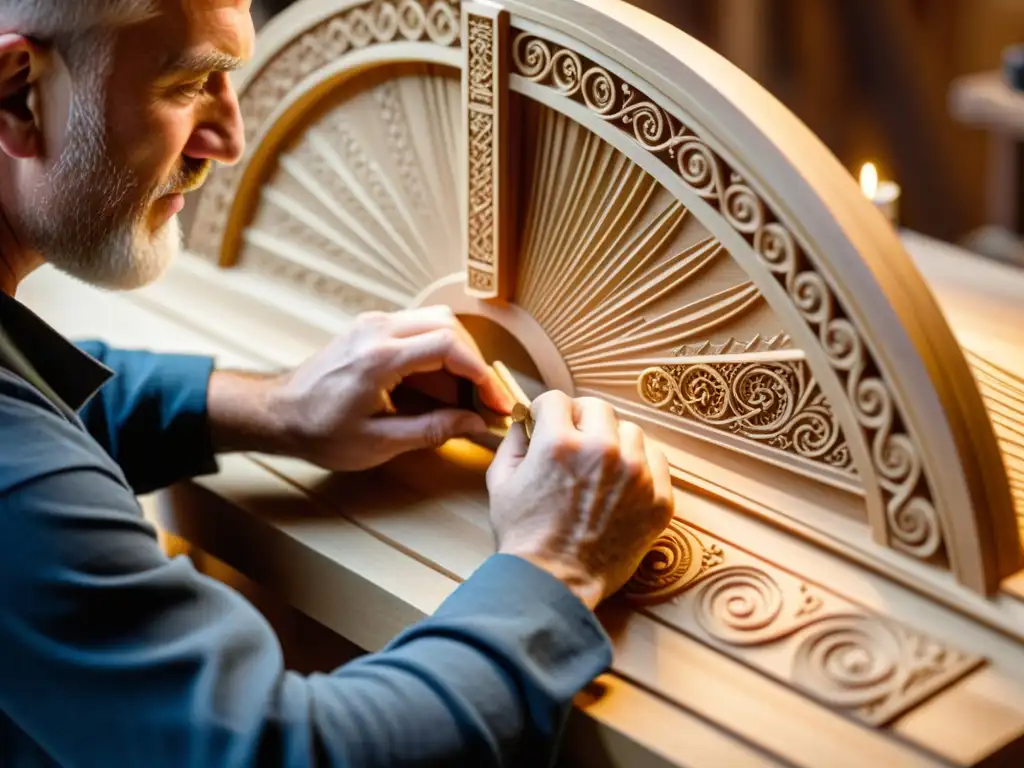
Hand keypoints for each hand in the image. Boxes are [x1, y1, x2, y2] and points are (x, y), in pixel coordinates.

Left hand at [263, 306, 516, 470]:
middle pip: (448, 325)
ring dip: (459, 353)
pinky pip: (417, 326)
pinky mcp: (370, 328)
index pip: (447, 346)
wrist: (277, 414)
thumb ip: (431, 430)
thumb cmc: (319, 431)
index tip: (493, 400)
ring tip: (466, 392)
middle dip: (474, 361)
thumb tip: (474, 423)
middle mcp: (377, 330)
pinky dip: (439, 349)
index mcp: (378, 358)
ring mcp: (372, 324)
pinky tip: (441, 382)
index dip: (480, 372)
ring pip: (435, 320)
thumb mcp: (378, 442)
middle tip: (486, 398)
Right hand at [486, 391, 674, 609]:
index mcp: (559, 444)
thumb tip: (526, 420)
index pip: (557, 400)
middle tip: (574, 443)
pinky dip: (640, 466)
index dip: (546, 412)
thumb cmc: (523, 536)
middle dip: (580, 421)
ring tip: (599, 467)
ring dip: (613, 441)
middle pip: (598, 408)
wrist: (554, 584)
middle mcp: (602, 452)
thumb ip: (514, 441)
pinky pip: (656, 461)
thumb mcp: (500, 482)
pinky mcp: (658, 500)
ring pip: (630, 431)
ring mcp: (636, 476)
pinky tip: (621, 484)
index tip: (546, 424)